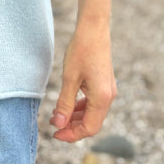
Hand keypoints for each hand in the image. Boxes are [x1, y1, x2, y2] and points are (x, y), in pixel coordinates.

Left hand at [49, 19, 116, 142]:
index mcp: (102, 98)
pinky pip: (93, 103)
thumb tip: (59, 124)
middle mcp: (109, 97)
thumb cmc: (81, 50)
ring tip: (57, 115)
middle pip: (91, 123)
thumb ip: (64, 103)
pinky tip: (67, 104)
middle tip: (54, 125)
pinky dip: (80, 107)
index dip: (72, 134)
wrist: (93, 29)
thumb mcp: (70, 78)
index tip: (55, 134)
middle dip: (72, 127)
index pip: (89, 128)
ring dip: (75, 117)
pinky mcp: (104, 84)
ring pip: (92, 113)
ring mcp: (108, 91)